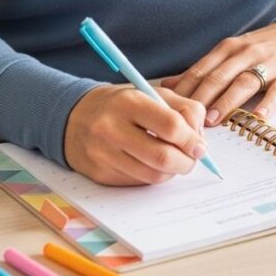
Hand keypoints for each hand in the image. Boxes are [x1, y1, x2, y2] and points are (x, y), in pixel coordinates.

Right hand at [64, 83, 207, 185]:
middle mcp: (112, 128)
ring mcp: (103, 154)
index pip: (171, 126)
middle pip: (163, 156)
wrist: (74, 117)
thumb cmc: (122, 104)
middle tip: (192, 158)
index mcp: (129, 102)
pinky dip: (153, 176)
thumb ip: (184, 109)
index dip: (191, 139)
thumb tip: (200, 140)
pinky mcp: (100, 174)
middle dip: (186, 162)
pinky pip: (138, 183)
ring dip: (172, 172)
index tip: (200, 146)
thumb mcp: (153, 93)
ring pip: (152, 175)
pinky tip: (153, 164)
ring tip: (175, 161)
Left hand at [160, 20, 275, 125]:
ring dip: (227, 101)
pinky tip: (258, 117)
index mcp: (230, 48)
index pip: (202, 69)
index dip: (185, 89)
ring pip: (244, 82)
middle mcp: (247, 53)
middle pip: (219, 76)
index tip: (170, 108)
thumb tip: (167, 85)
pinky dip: (268, 104)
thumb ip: (203, 69)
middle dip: (201, 97)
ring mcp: (270, 64)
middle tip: (187, 118)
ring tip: (214, 119)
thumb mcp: (234, 52)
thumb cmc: (265, 48)